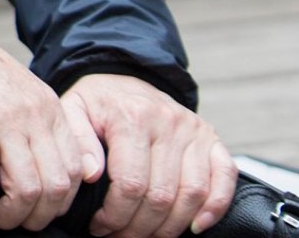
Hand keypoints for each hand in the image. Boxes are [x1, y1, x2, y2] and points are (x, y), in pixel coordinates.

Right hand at [0, 3, 98, 229]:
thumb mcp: (19, 88)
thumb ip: (40, 122)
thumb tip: (58, 166)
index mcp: (48, 107)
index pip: (76, 170)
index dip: (60, 201)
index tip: (37, 210)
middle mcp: (33, 116)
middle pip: (55, 188)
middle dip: (35, 218)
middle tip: (11, 222)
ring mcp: (3, 122)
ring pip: (24, 192)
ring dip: (6, 218)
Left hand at [62, 75, 236, 236]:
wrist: (124, 77)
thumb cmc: (98, 102)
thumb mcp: (73, 109)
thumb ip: (78, 141)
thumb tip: (90, 174)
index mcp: (132, 117)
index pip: (130, 184)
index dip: (115, 215)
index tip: (100, 227)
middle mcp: (169, 122)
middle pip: (161, 195)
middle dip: (139, 227)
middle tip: (120, 236)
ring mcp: (195, 131)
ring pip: (192, 194)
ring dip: (171, 226)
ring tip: (147, 235)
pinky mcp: (212, 139)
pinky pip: (225, 178)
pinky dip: (215, 208)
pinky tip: (195, 227)